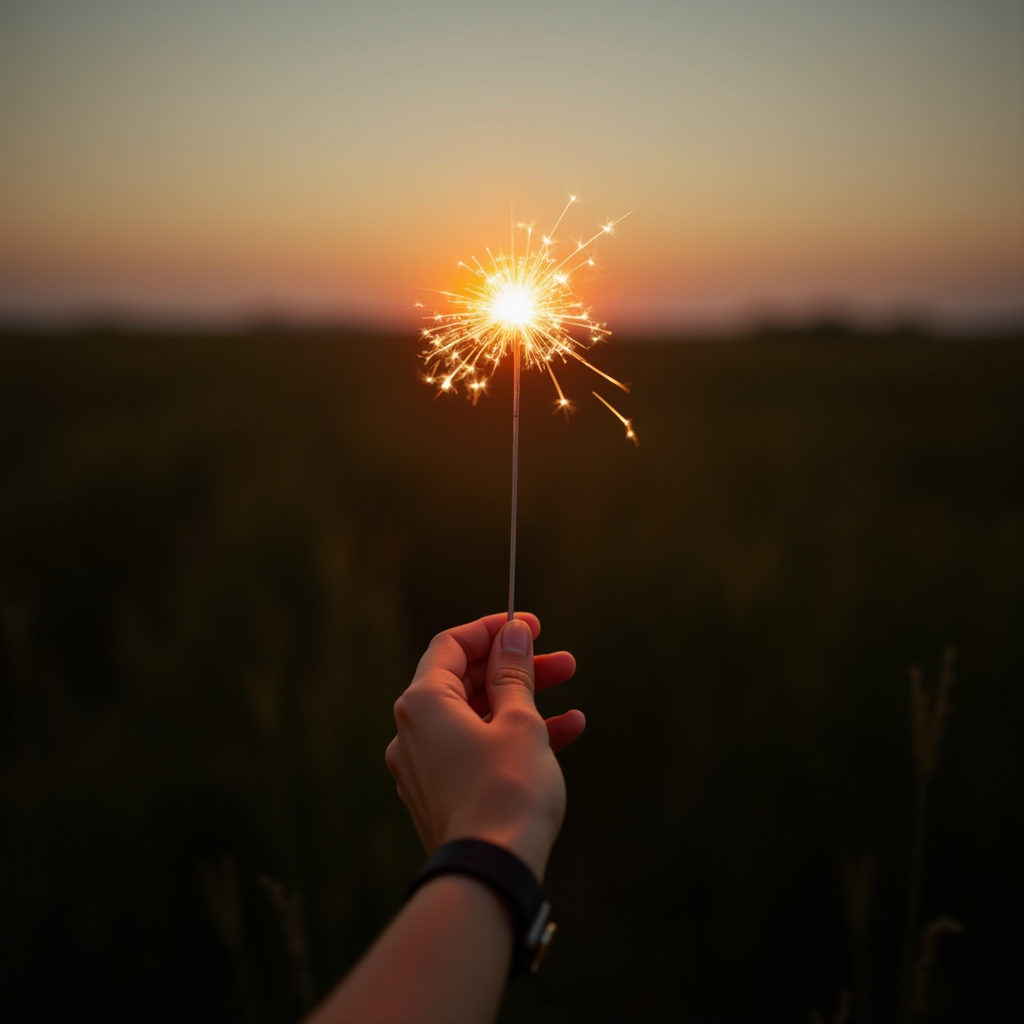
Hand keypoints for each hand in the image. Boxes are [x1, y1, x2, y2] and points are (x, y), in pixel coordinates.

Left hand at [385, 612, 585, 881]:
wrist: (490, 874)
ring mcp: (424, 767)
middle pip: (466, 681)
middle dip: (517, 668)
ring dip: (523, 703)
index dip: (492, 630)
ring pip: (476, 717)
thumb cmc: (507, 791)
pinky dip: (512, 738)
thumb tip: (513, 634)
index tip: (530, 626)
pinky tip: (564, 733)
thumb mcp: (519, 721)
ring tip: (572, 696)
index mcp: (422, 703)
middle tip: (563, 661)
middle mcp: (412, 732)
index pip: (452, 645)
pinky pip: (476, 751)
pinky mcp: (441, 794)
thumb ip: (514, 673)